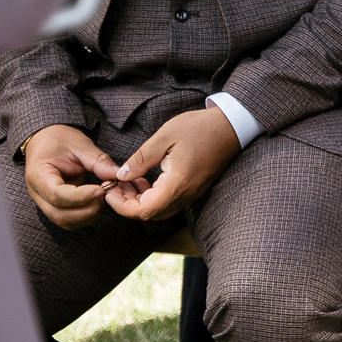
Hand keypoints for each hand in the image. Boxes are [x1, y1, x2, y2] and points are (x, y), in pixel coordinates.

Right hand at [22, 124, 121, 229]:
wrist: (46, 140)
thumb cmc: (60, 141)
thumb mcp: (80, 144)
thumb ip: (97, 161)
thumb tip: (117, 175)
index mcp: (39, 175)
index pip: (57, 195)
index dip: (81, 196)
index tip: (101, 190)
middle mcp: (38, 194)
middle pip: (60, 215)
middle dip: (86, 210)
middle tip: (106, 196)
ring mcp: (44, 203)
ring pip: (65, 221)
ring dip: (87, 216)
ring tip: (103, 199)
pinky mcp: (54, 207)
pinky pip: (69, 220)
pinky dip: (85, 216)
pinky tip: (97, 203)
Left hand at [103, 106, 241, 222]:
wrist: (231, 126)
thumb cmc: (199, 128)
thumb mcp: (165, 137)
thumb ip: (141, 159)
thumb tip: (121, 176)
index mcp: (177, 184)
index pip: (144, 210)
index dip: (122, 206)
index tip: (110, 190)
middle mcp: (185, 195)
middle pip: (150, 214)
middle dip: (128, 204)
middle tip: (116, 185)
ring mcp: (191, 194)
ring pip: (159, 210)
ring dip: (140, 201)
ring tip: (128, 181)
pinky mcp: (194, 189)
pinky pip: (169, 202)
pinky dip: (152, 196)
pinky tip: (146, 179)